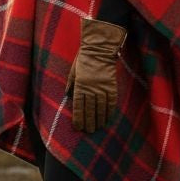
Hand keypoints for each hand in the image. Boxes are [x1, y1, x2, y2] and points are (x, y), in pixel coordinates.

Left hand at [64, 16, 127, 130]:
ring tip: (98, 127)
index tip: (78, 127)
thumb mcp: (73, 71)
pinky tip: (107, 118)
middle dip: (88, 122)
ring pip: (101, 108)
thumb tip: (68, 97)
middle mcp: (91, 88)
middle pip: (90, 110)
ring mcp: (102, 88)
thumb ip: (71, 85)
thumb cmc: (84, 59)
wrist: (99, 49)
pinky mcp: (111, 86)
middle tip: (88, 131)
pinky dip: (109, 111)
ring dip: (99, 119)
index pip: (78, 106)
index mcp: (80, 85)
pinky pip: (111, 102)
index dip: (78, 118)